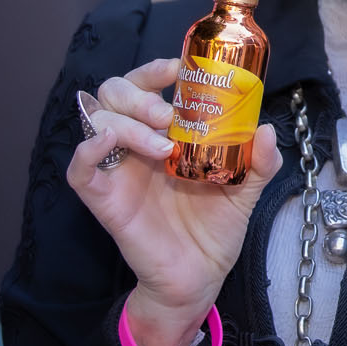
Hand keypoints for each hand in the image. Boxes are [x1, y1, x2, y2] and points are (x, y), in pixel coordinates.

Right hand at [68, 57, 282, 345]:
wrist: (202, 277)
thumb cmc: (216, 228)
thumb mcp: (246, 189)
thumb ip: (259, 161)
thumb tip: (266, 132)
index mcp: (166, 133)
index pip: (146, 85)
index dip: (155, 70)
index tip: (179, 68)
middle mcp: (137, 145)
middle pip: (114, 93)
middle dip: (138, 92)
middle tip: (166, 113)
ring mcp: (118, 170)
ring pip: (97, 121)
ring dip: (127, 122)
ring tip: (162, 144)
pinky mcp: (105, 200)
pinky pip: (79, 170)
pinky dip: (87, 151)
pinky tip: (109, 143)